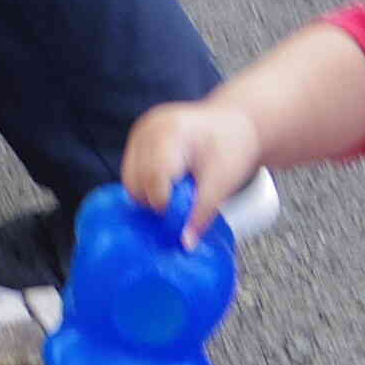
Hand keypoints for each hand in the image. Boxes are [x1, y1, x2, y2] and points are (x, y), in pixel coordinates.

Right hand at [124, 97, 262, 223]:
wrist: (235, 121)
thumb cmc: (233, 145)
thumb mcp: (223, 181)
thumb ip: (202, 212)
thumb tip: (186, 244)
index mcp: (172, 132)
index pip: (154, 178)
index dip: (165, 203)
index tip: (182, 212)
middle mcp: (149, 128)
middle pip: (136, 181)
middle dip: (156, 201)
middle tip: (182, 202)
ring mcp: (140, 131)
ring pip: (129, 179)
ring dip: (150, 194)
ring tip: (177, 190)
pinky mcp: (137, 138)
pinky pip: (131, 171)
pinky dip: (146, 184)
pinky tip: (168, 183)